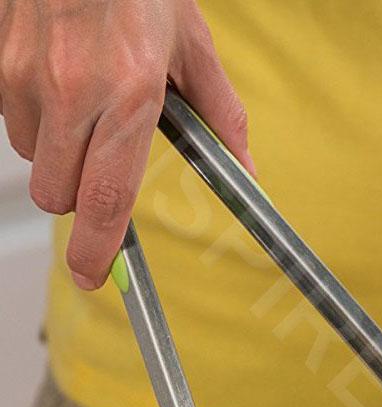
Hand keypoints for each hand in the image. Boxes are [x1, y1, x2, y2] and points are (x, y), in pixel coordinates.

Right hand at [0, 0, 252, 289]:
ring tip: (82, 108)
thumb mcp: (194, 46)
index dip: (98, 248)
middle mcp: (74, 92)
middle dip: (77, 199)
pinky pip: (8, 118)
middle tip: (99, 166)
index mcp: (131, 96)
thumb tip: (248, 171)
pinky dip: (31, 117)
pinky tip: (56, 83)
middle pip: (58, 195)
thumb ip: (221, 117)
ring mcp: (26, 74)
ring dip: (54, 154)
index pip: (107, 197)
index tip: (95, 277)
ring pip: (31, 159)